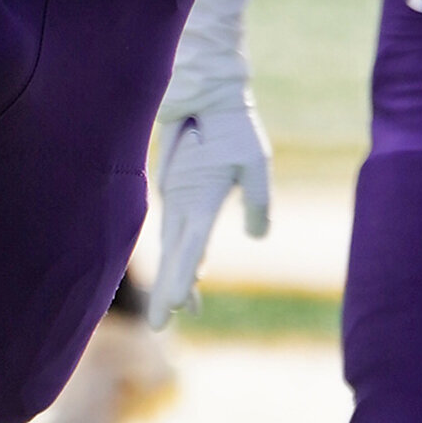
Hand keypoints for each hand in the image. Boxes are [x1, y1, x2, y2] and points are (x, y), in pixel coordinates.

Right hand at [148, 93, 271, 327]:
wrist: (202, 96)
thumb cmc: (233, 129)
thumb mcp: (258, 164)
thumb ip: (260, 203)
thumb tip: (257, 236)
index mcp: (201, 201)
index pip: (189, 249)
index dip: (181, 280)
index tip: (173, 307)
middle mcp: (181, 204)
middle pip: (172, 257)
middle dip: (167, 291)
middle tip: (161, 326)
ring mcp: (174, 198)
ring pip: (171, 245)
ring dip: (176, 275)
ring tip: (184, 306)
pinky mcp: (174, 190)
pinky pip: (174, 230)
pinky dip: (179, 252)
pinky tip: (192, 266)